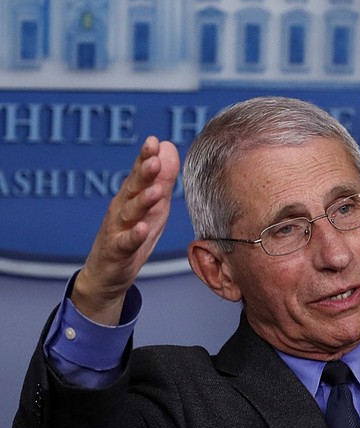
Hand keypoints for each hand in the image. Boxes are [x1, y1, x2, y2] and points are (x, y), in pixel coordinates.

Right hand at [71, 136, 180, 324]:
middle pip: (132, 188)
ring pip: (129, 213)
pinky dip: (134, 235)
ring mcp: (117, 230)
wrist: (107, 272)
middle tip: (153, 159)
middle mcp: (122, 209)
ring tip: (156, 191)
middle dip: (143, 173)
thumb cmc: (133, 234)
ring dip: (142, 201)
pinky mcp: (117, 251)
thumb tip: (169, 147)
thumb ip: (162, 178)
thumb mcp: (153, 206)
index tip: (154, 141)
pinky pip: (126, 242)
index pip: (139, 174)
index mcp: (132, 197)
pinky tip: (143, 229)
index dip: (145, 157)